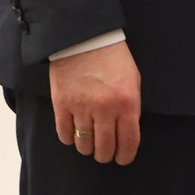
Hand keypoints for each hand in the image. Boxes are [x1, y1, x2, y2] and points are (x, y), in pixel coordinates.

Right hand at [49, 41, 140, 164]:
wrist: (85, 36)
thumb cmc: (113, 58)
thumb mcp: (132, 80)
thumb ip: (131, 108)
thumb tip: (126, 133)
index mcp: (127, 102)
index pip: (128, 143)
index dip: (125, 156)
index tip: (122, 158)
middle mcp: (104, 109)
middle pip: (104, 150)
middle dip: (105, 154)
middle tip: (105, 150)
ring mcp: (81, 108)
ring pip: (84, 146)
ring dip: (88, 147)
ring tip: (89, 139)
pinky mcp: (61, 104)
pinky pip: (65, 135)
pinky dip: (70, 138)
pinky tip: (74, 131)